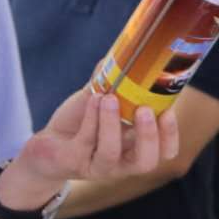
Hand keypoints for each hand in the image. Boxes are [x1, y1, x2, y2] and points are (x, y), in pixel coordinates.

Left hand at [2, 91, 179, 204]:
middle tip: (146, 110)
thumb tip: (125, 51)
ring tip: (109, 98)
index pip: (164, 152)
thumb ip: (113, 82)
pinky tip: (93, 98)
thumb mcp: (100, 101)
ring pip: (110, 153)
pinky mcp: (72, 162)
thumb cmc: (80, 123)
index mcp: (134, 149)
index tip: (168, 112)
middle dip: (148, 136)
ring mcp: (96, 166)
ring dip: (111, 123)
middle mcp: (120, 163)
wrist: (48, 144)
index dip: (170, 136)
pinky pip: (85, 142)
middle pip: (145, 162)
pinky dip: (91, 118)